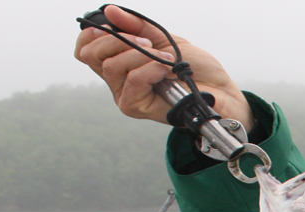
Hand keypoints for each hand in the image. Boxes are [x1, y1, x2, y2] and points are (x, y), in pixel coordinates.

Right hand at [73, 5, 252, 129]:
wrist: (219, 91)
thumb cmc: (194, 68)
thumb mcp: (163, 38)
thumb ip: (137, 26)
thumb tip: (109, 11)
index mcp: (119, 62)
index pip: (84, 50)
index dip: (91, 35)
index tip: (109, 25)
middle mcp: (117, 80)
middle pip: (93, 56)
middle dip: (118, 40)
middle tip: (148, 43)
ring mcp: (124, 95)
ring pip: (112, 66)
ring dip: (141, 55)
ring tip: (166, 58)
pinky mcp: (136, 107)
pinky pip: (133, 80)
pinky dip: (151, 68)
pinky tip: (167, 69)